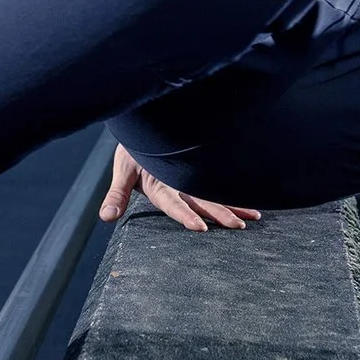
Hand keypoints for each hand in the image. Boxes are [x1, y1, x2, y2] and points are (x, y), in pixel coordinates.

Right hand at [99, 143, 261, 232]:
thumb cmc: (132, 149)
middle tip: (239, 226)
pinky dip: (233, 190)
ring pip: (213, 196)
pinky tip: (251, 199)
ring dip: (232, 206)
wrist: (144, 132)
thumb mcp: (123, 169)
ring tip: (253, 217)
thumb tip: (106, 217)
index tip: (200, 227)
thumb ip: (116, 194)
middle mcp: (178, 189)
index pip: (173, 205)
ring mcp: (190, 181)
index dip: (185, 215)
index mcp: (159, 191)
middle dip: (220, 215)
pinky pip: (218, 182)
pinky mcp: (198, 172)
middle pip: (201, 204)